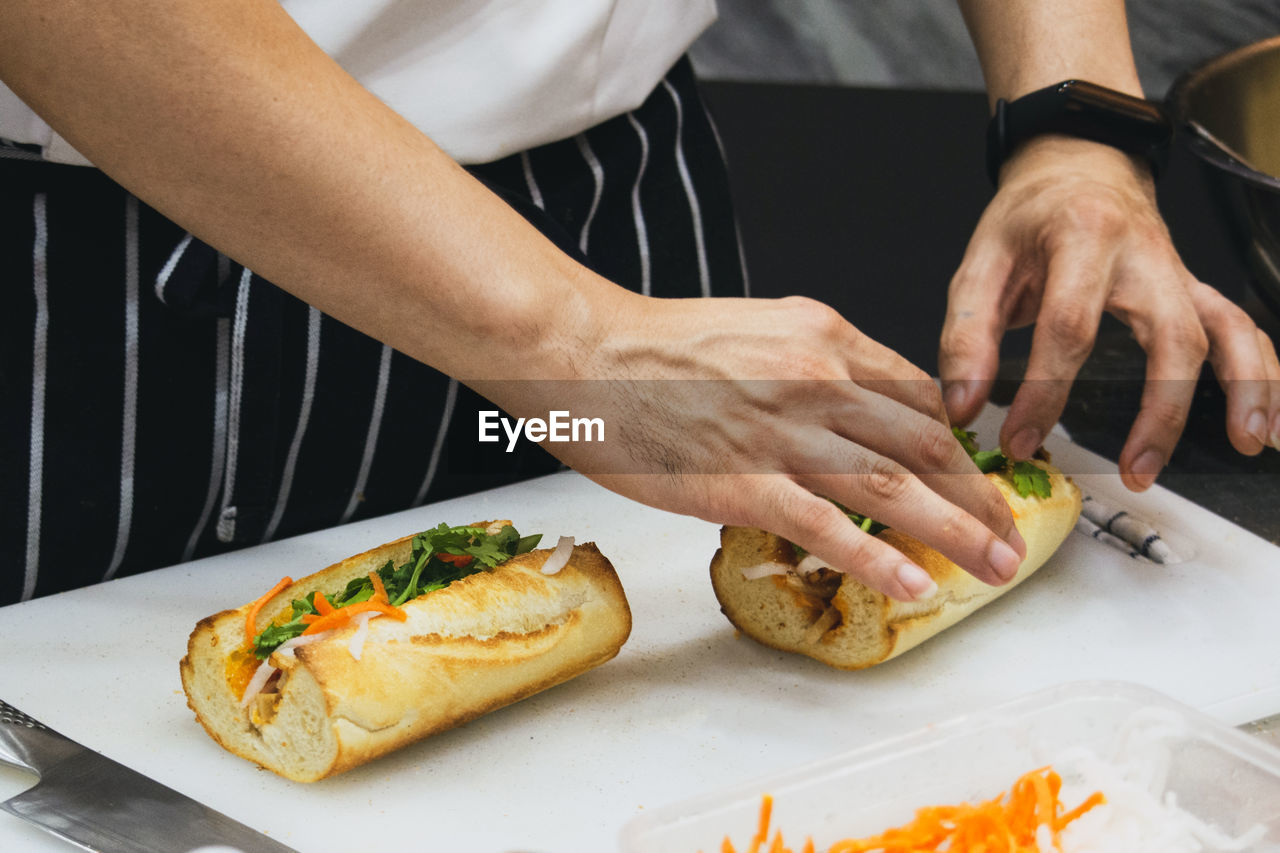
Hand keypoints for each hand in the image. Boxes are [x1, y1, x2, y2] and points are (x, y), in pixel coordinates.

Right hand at [473, 291, 1027, 601]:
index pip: (917, 394)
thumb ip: (807, 367)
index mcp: (822, 336)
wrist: (581, 349)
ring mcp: (784, 430)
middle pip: (926, 442)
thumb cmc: (652, 347)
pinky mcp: (745, 480)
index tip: (975, 479)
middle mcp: (818, 377)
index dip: (959, 444)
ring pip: (895, 485)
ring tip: (993, 565)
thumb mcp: (753, 331)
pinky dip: (878, 559)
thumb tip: (840, 416)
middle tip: (1009, 533)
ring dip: (956, 530)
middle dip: (978, 494)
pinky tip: (912, 585)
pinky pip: (829, 527)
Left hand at [939, 136, 1279, 490]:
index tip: (1022, 438)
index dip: (1046, 391)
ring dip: (1243, 388)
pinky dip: (1263, 373)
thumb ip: (966, 336)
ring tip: (1242, 443)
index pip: (1069, 325)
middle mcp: (1143, 253)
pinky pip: (1241, 329)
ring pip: (1226, 329)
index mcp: (1082, 238)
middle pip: (1170, 333)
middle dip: (1160, 409)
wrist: (1077, 167)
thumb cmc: (1028, 218)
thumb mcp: (980, 264)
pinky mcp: (1192, 289)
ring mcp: (1177, 272)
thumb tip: (964, 404)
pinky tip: (1264, 421)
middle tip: (1134, 468)